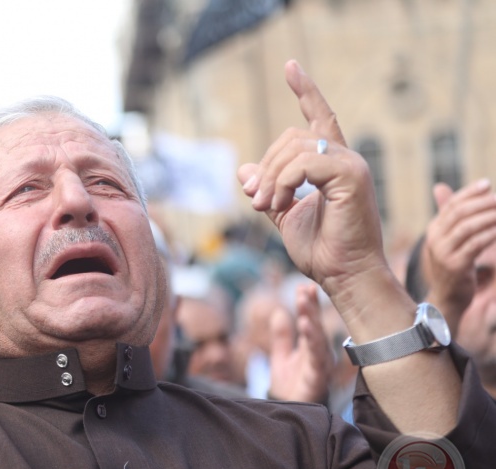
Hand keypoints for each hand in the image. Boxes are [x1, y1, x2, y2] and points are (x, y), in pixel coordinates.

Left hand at [237, 61, 388, 310]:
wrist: (342, 276)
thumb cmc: (321, 251)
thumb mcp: (284, 215)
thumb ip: (268, 189)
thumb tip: (243, 169)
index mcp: (332, 165)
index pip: (319, 117)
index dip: (305, 90)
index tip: (290, 66)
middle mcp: (344, 159)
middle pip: (291, 137)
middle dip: (265, 166)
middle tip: (254, 199)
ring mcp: (351, 165)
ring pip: (294, 148)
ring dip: (270, 178)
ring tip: (264, 206)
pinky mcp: (351, 176)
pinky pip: (303, 164)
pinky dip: (282, 183)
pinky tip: (277, 204)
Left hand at [268, 284, 333, 402]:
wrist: (287, 411)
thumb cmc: (290, 385)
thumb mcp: (281, 356)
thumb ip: (281, 336)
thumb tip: (279, 312)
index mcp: (311, 346)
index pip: (311, 321)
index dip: (308, 304)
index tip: (303, 286)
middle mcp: (319, 353)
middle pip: (316, 326)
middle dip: (311, 306)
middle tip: (304, 289)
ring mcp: (320, 365)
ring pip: (317, 338)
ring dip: (312, 318)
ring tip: (304, 302)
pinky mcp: (317, 377)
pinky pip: (316, 356)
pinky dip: (312, 339)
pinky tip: (306, 325)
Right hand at [423, 180, 495, 334]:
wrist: (448, 297)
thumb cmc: (455, 266)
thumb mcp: (451, 241)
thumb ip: (453, 218)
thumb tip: (448, 189)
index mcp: (433, 230)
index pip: (451, 204)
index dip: (469, 192)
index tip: (487, 183)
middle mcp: (434, 239)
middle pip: (459, 213)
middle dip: (482, 202)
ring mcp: (442, 253)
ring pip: (467, 227)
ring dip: (489, 216)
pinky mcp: (455, 266)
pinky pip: (475, 244)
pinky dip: (490, 234)